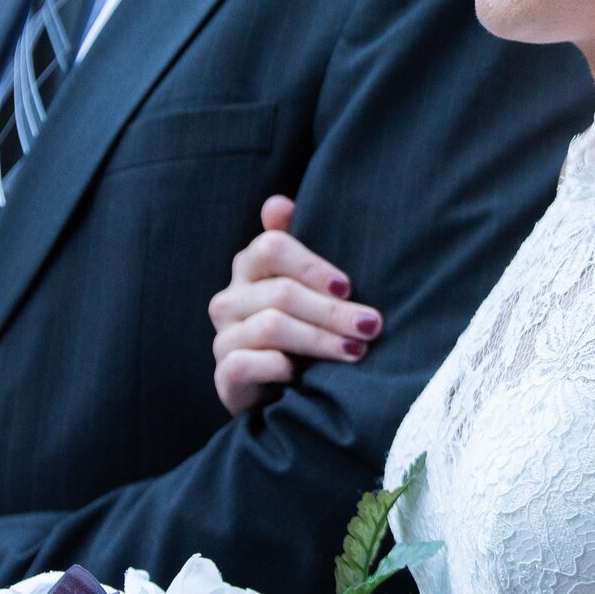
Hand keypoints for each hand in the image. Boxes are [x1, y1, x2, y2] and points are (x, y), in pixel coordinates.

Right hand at [208, 195, 381, 413]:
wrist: (281, 391)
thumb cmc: (303, 328)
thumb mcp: (308, 287)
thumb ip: (300, 246)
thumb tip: (277, 202)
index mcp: (249, 267)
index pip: (272, 247)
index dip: (313, 265)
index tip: (348, 287)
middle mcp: (229, 298)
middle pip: (281, 292)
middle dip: (332, 311)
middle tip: (371, 326)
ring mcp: (223, 337)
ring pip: (270, 327)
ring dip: (319, 340)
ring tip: (356, 350)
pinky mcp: (224, 375)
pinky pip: (245, 364)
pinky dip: (278, 367)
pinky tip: (303, 376)